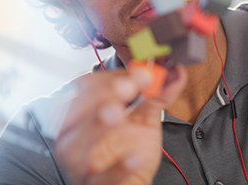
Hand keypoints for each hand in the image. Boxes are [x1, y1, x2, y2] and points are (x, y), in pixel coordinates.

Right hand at [55, 65, 186, 184]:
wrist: (131, 183)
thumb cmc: (130, 152)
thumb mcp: (143, 121)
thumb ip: (156, 97)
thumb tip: (174, 74)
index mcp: (83, 115)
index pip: (85, 88)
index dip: (111, 78)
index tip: (140, 74)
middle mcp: (74, 139)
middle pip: (74, 112)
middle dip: (101, 94)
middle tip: (128, 86)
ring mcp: (82, 164)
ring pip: (76, 145)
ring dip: (96, 125)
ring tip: (118, 113)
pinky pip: (103, 177)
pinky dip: (117, 167)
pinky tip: (133, 156)